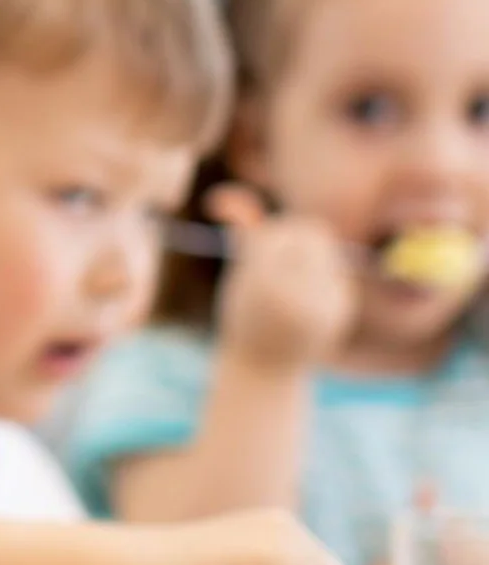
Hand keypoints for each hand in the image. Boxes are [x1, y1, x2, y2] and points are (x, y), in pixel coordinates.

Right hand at [209, 185, 356, 370]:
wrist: (265, 368)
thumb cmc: (244, 317)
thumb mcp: (239, 276)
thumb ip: (241, 236)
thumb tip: (222, 195)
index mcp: (262, 286)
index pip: (279, 233)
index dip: (269, 237)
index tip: (258, 252)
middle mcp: (295, 294)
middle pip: (312, 233)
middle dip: (296, 236)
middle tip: (280, 254)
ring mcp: (322, 303)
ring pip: (327, 249)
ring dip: (310, 252)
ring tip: (293, 275)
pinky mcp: (340, 309)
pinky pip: (336, 270)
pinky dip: (321, 273)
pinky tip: (307, 295)